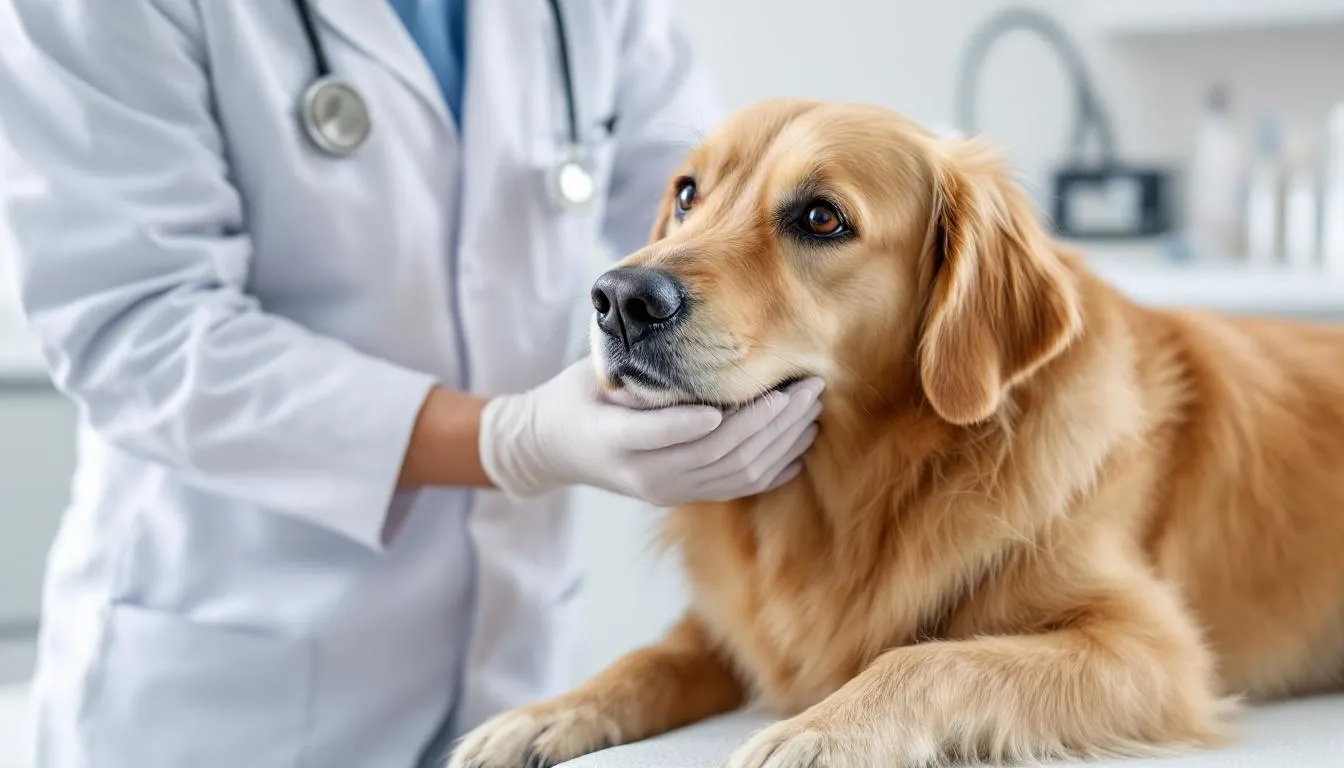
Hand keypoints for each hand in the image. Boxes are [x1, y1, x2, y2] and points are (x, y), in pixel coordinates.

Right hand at [478, 360, 822, 505]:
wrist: (554, 449)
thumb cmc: (577, 396)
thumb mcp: (597, 375)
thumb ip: (640, 372)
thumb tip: (691, 351)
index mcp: (616, 439)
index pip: (667, 432)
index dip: (712, 415)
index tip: (753, 389)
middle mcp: (646, 475)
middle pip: (718, 450)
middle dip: (770, 417)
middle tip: (806, 383)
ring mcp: (668, 491)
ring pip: (738, 471)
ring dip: (783, 438)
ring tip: (810, 402)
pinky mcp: (685, 496)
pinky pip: (740, 487)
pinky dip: (777, 464)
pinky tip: (801, 439)